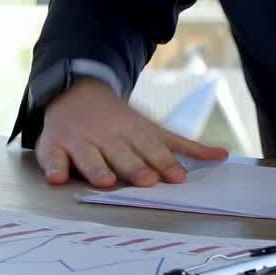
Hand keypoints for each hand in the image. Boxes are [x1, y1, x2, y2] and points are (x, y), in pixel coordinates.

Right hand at [36, 78, 228, 189]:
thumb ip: (185, 146)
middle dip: (135, 167)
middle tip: (148, 181)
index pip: (151, 148)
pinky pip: (52, 157)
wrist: (76, 92)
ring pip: (89, 156)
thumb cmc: (121, 122)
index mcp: (133, 131)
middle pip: (122, 154)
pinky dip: (55, 167)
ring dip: (97, 168)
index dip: (165, 163)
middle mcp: (107, 135)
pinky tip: (58, 178)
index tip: (178, 177)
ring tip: (106, 182)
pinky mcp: (54, 145)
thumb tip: (223, 156)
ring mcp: (80, 140)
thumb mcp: (153, 129)